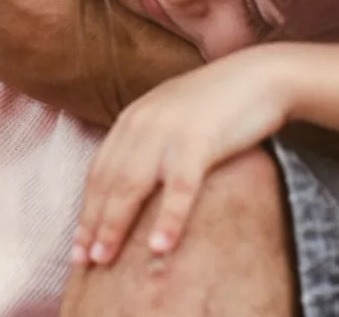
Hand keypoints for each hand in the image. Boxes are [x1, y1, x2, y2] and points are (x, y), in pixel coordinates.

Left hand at [72, 47, 291, 266]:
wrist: (261, 76)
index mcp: (134, 117)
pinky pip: (180, 186)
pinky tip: (158, 247)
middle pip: (109, 181)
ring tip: (103, 259)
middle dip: (92, 223)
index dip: (87, 209)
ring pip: (132, 184)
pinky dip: (167, 218)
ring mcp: (169, 130)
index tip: (77, 244)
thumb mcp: (174, 118)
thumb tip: (135, 187)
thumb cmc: (221, 104)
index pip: (100, 170)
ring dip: (114, 225)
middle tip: (82, 261)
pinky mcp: (200, 139)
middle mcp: (143, 122)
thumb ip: (151, 143)